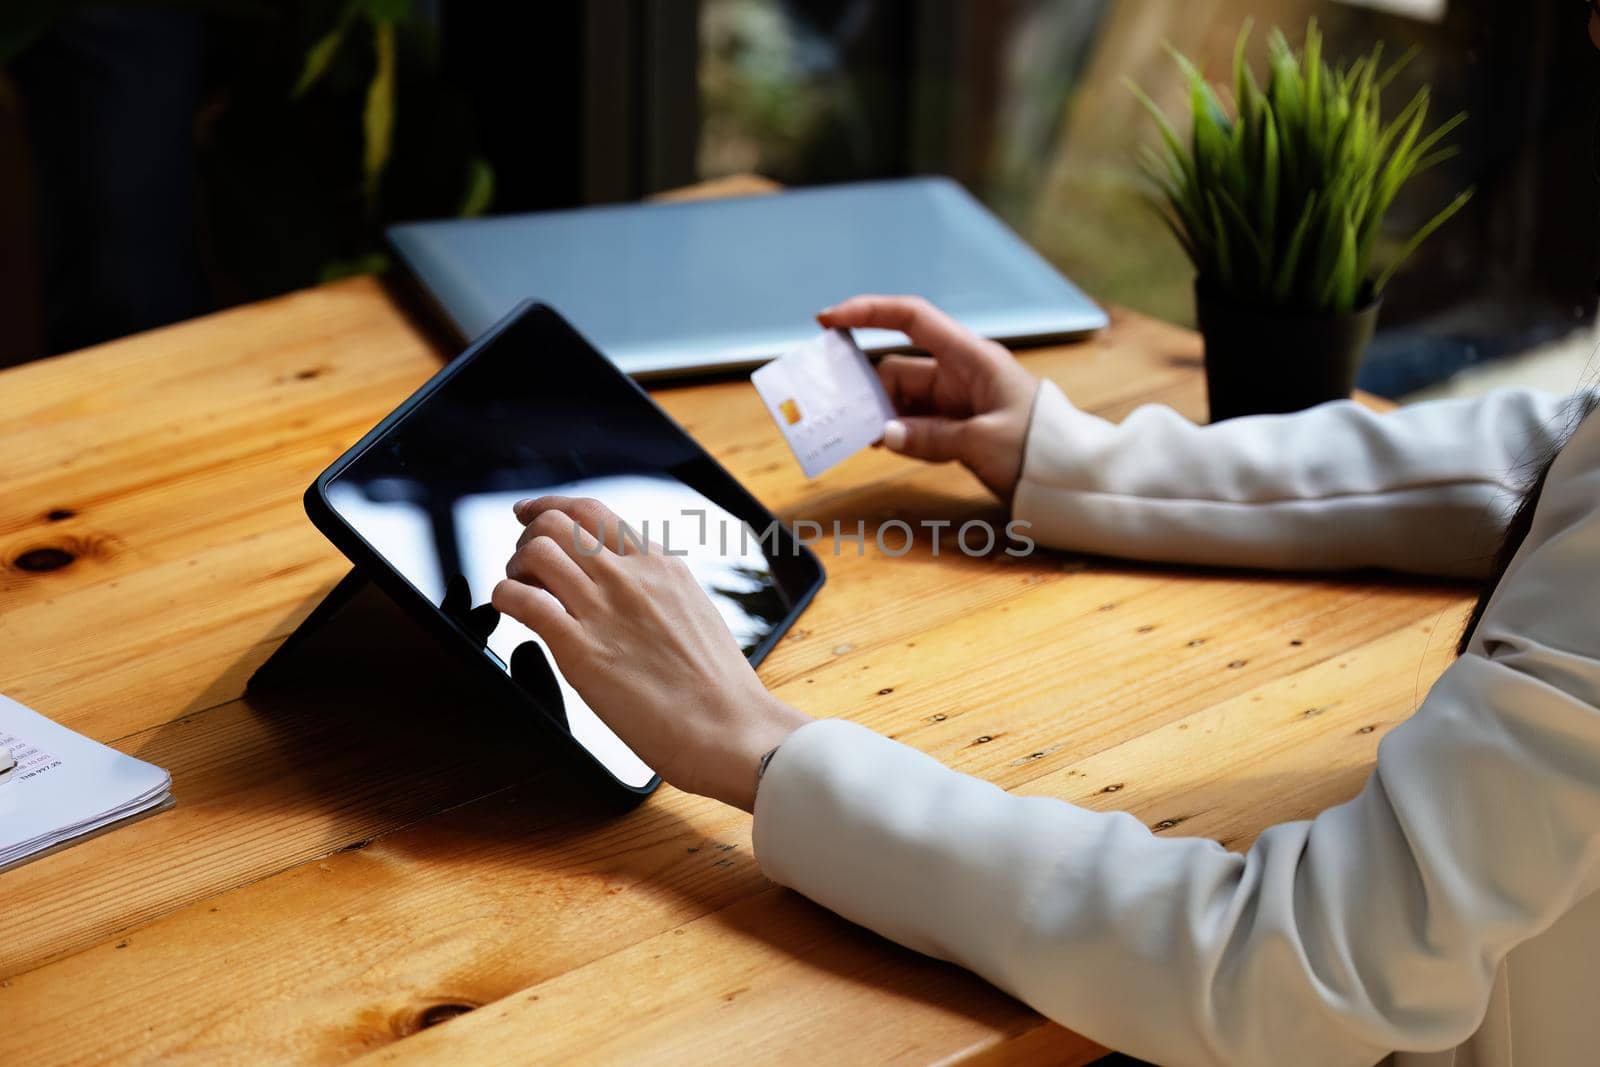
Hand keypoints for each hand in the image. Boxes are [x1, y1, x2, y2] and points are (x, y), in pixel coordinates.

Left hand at [492, 496, 812, 810]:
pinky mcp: (581, 650)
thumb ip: (656, 590)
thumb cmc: (718, 687)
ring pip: (536, 553)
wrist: (731, 728)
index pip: (591, 511)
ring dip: (515, 569)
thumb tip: (624, 587)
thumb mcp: (693, 612)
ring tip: (521, 592)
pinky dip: (505, 598)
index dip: (550, 507)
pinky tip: (510, 611)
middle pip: (555, 524)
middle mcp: (630, 576)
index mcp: (660, 564)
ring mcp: (605, 609)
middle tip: (524, 567)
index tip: (530, 515)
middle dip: (528, 541)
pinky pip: (524, 601)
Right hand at [817, 295, 1040, 501]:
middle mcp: (961, 373)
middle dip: (869, 390)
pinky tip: (889, 447)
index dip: (868, 312)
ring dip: (883, 418)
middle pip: (898, 370)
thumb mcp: (983, 443)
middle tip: (840, 415)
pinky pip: (917, 423)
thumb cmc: (1041, 449)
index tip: (827, 319)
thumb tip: (884, 434)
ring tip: (863, 439)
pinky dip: (901, 434)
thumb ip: (930, 438)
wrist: (1075, 477)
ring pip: (903, 400)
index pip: (911, 319)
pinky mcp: (959, 426)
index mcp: (971, 358)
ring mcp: (958, 400)